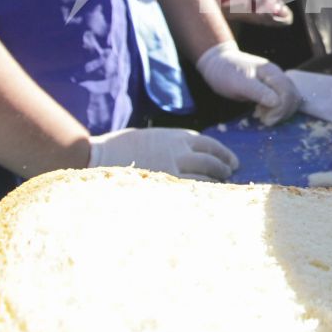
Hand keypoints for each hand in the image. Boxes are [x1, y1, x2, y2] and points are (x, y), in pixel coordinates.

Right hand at [90, 127, 239, 179]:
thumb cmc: (121, 147)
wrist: (101, 157)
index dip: (223, 153)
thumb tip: (188, 154)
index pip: (209, 144)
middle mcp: (179, 150)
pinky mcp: (167, 184)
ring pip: (206, 175)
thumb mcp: (151, 137)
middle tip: (229, 173)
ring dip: (216, 180)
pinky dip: (202, 191)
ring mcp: (174, 168)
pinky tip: (205, 195)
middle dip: (223, 167)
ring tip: (220, 185)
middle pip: (211, 159)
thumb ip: (171, 143)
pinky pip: (192, 188)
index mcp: (176, 136)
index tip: (231, 161)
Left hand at [195, 42, 301, 123]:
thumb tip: (277, 102)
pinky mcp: (270, 88)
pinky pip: (281, 100)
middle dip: (282, 113)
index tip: (266, 120)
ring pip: (289, 100)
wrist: (217, 62)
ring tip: (262, 117)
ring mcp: (274, 82)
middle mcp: (277, 76)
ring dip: (280, 112)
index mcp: (271, 73)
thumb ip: (258, 92)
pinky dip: (275, 110)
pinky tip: (260, 113)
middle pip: (293, 97)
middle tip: (264, 120)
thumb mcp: (239, 83)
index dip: (281, 110)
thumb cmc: (226, 72)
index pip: (288, 94)